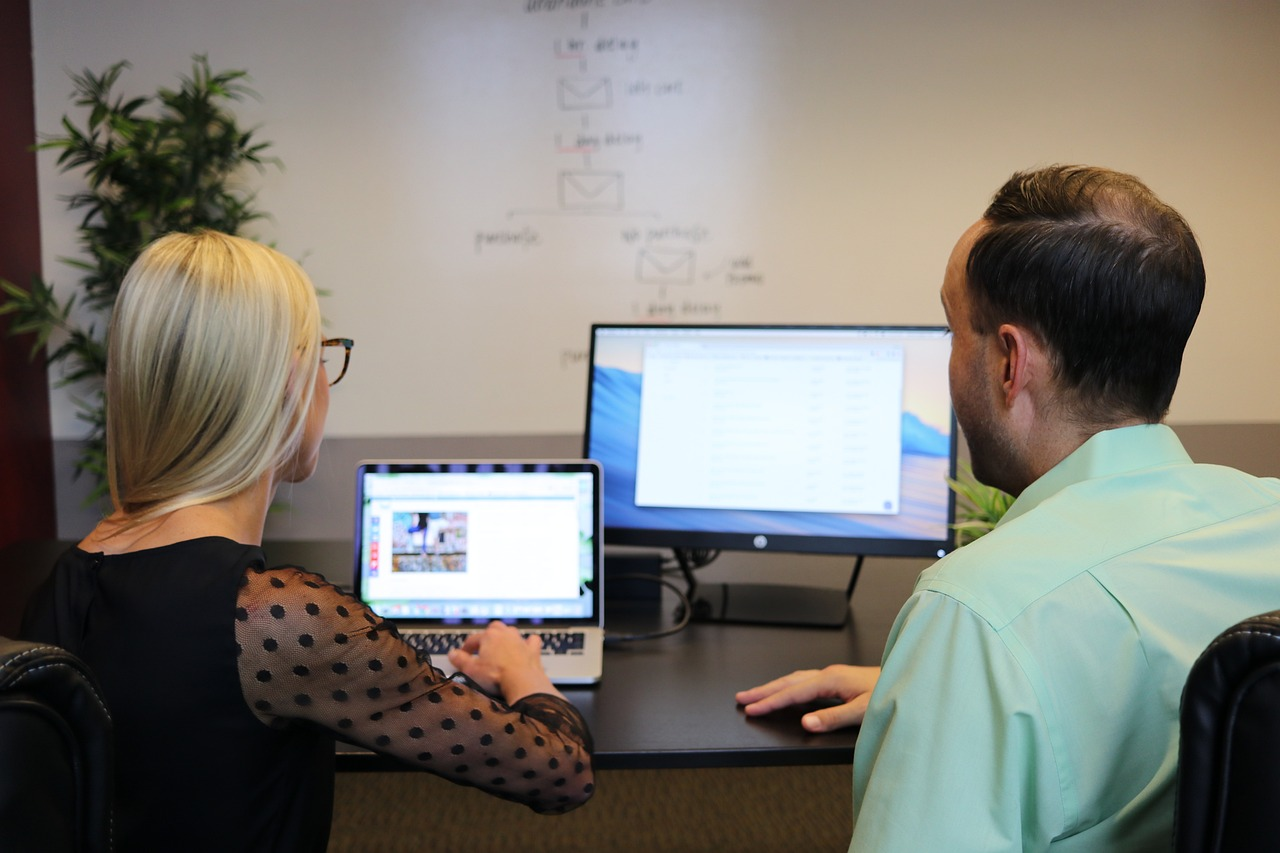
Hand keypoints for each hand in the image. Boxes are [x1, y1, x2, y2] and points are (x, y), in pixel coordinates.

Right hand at [447, 621, 561, 703]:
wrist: (522, 682)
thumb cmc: (497, 676)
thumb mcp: (471, 670)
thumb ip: (460, 660)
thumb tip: (452, 654)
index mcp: (489, 636)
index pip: (473, 639)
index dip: (466, 648)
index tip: (463, 655)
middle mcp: (505, 634)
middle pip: (494, 629)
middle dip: (487, 636)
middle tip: (483, 647)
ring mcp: (520, 641)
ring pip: (511, 632)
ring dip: (506, 637)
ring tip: (501, 647)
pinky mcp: (532, 650)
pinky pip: (531, 641)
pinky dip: (528, 643)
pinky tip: (526, 647)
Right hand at [735, 665, 880, 732]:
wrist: (909, 679)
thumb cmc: (891, 694)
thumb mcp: (864, 711)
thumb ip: (833, 718)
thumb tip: (806, 722)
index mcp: (831, 680)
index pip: (793, 692)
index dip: (770, 702)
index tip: (751, 709)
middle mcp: (829, 674)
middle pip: (788, 681)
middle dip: (763, 690)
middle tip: (741, 698)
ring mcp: (832, 675)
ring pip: (795, 679)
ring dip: (774, 687)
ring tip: (755, 694)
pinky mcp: (837, 680)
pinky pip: (804, 681)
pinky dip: (789, 686)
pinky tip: (787, 692)